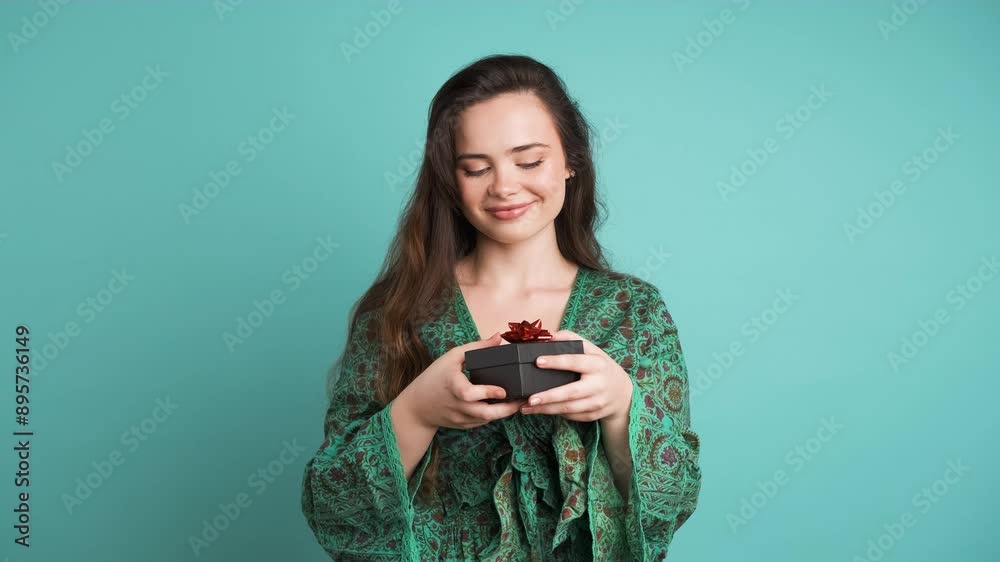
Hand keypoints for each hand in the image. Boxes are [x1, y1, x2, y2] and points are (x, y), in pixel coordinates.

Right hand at [398, 333, 526, 429]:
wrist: (417, 406)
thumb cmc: (435, 376)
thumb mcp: (452, 357)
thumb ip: (477, 347)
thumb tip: (498, 337)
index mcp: (453, 386)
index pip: (470, 393)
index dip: (488, 393)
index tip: (503, 391)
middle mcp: (457, 406)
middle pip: (485, 414)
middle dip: (507, 410)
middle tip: (522, 400)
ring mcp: (460, 418)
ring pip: (486, 420)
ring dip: (503, 413)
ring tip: (518, 403)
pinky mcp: (463, 426)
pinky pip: (482, 422)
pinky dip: (492, 416)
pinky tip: (502, 407)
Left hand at [519, 330, 633, 422]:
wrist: (623, 392)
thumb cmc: (601, 367)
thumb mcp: (592, 349)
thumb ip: (571, 339)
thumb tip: (548, 335)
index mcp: (597, 364)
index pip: (575, 362)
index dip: (556, 362)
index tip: (538, 361)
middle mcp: (598, 385)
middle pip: (570, 393)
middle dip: (549, 396)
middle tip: (530, 398)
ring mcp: (597, 402)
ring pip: (568, 408)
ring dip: (546, 409)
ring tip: (525, 407)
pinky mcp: (593, 415)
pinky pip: (571, 416)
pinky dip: (555, 413)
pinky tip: (540, 410)